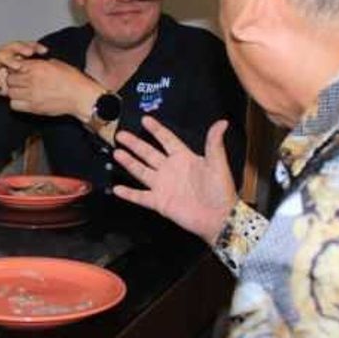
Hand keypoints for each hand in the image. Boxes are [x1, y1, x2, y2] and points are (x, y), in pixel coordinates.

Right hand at [0, 41, 47, 110]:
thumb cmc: (4, 78)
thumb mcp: (20, 74)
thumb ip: (31, 70)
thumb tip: (52, 69)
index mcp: (13, 52)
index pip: (25, 45)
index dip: (34, 46)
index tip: (45, 50)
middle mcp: (2, 52)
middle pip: (13, 46)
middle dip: (22, 49)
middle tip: (30, 52)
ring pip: (0, 56)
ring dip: (9, 61)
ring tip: (17, 66)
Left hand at [5, 58, 103, 118]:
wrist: (80, 97)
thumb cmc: (73, 80)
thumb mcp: (57, 64)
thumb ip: (41, 63)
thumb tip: (31, 64)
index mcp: (38, 67)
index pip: (15, 65)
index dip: (16, 68)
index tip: (20, 71)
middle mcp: (32, 80)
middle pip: (10, 79)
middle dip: (13, 80)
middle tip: (20, 82)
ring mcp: (32, 94)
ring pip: (10, 92)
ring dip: (14, 92)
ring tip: (22, 92)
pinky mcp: (33, 107)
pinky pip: (15, 105)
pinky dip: (17, 103)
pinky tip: (24, 101)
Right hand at [112, 117, 236, 244]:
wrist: (219, 218)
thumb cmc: (220, 190)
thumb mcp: (218, 163)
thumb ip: (214, 143)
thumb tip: (222, 122)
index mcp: (184, 158)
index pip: (167, 140)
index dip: (156, 130)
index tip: (145, 119)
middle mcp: (170, 170)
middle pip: (148, 153)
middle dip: (134, 143)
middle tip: (121, 135)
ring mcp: (163, 186)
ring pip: (141, 171)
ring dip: (129, 162)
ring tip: (117, 153)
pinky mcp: (159, 202)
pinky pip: (140, 196)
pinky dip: (128, 193)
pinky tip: (117, 188)